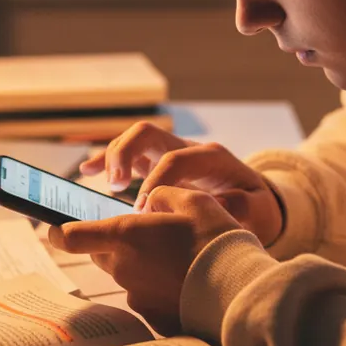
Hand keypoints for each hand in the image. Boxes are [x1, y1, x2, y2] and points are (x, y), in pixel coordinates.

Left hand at [48, 186, 241, 334]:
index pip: (71, 236)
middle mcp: (123, 268)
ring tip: (179, 260)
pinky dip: (161, 289)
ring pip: (127, 275)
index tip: (55, 229)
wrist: (238, 291)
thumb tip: (151, 203)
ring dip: (143, 266)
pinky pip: (148, 297)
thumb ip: (163, 196)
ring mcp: (136, 296)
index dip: (59, 231)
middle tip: (147, 236)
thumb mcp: (192, 200)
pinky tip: (187, 283)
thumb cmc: (214, 240)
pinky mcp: (152, 318)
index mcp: (125, 236)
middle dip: (115, 244)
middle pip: (102, 254)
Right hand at [80, 122, 283, 245]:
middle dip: (126, 155)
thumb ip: (241, 207)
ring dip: (114, 157)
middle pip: (148, 133)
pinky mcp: (157, 164)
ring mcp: (170, 154)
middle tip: (116, 186)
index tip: (144, 211)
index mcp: (211, 157)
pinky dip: (106, 160)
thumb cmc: (257, 208)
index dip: (156, 183)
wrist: (257, 203)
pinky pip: (128, 155)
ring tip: (108, 186)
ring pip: (134, 139)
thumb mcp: (260, 211)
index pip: (176, 159)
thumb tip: (214, 204)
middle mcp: (188, 149)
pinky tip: (86, 170)